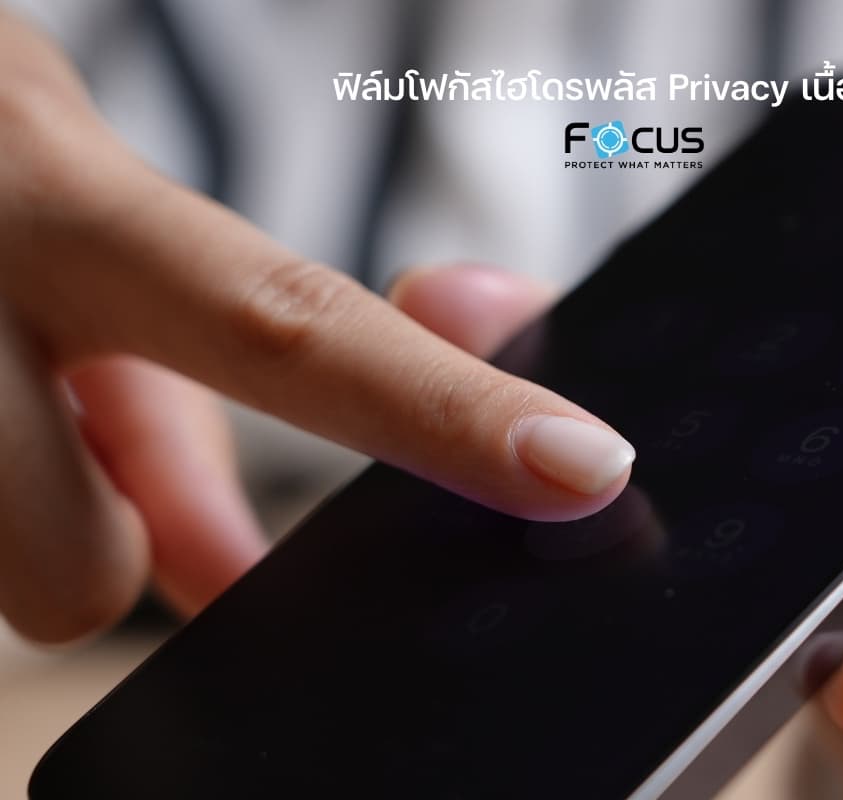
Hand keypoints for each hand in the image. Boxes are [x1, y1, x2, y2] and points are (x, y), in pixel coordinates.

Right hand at [0, 12, 632, 642]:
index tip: (582, 466)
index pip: (286, 319)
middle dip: (76, 537)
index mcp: (47, 180)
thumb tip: (232, 570)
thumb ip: (157, 406)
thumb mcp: (68, 220)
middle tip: (36, 417)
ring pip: (6, 584)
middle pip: (69, 578)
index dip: (444, 409)